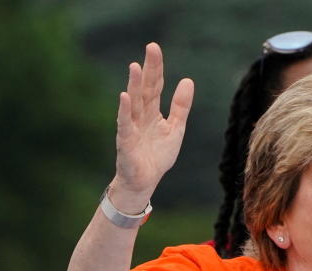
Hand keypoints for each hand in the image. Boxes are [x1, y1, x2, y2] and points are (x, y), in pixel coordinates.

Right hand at [110, 43, 193, 209]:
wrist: (145, 182)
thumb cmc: (157, 156)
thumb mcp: (175, 129)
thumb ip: (180, 107)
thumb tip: (188, 80)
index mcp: (152, 112)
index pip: (155, 85)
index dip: (156, 68)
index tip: (154, 48)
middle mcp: (140, 116)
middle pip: (145, 89)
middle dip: (148, 69)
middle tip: (151, 48)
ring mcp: (131, 128)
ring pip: (133, 103)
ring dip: (134, 85)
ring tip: (135, 67)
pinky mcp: (125, 142)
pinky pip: (124, 125)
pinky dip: (124, 111)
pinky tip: (124, 97)